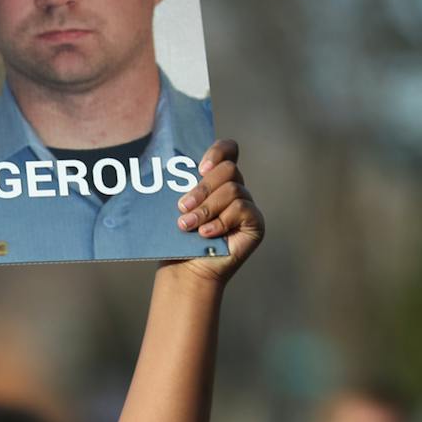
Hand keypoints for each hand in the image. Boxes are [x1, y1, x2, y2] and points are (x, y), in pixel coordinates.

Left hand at [166, 139, 263, 284]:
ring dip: (206, 208)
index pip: (228, 151)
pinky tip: (205, 234)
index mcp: (217, 181)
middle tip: (182, 207)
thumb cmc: (179, 240)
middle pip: (229, 169)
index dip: (218, 151)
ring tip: (187, 226)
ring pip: (233, 190)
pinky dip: (220, 221)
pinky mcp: (255, 223)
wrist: (185, 271)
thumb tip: (166, 168)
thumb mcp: (178, 209)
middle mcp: (235, 190)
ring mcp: (247, 206)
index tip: (200, 167)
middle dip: (203, 188)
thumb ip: (182, 188)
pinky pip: (242, 209)